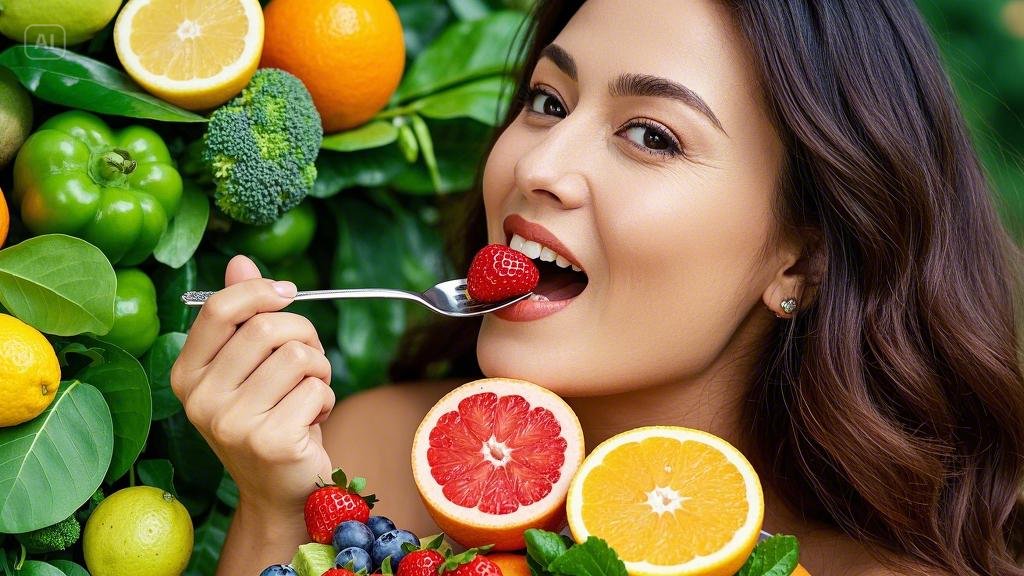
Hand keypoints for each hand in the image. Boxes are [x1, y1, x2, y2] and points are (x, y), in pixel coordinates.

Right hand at [171, 255, 334, 514]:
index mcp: (187, 375)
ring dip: (319, 369)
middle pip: (268, 328)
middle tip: (309, 359)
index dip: (260, 290)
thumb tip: (239, 261)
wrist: (280, 489)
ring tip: (310, 391)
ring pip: (298, 356)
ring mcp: (233, 424)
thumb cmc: (267, 416)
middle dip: (303, 335)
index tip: (288, 293)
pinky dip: (325, 397)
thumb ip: (242, 316)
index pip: (220, 308)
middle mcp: (201, 400)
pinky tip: (313, 418)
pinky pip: (316, 389)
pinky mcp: (270, 441)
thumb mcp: (247, 367)